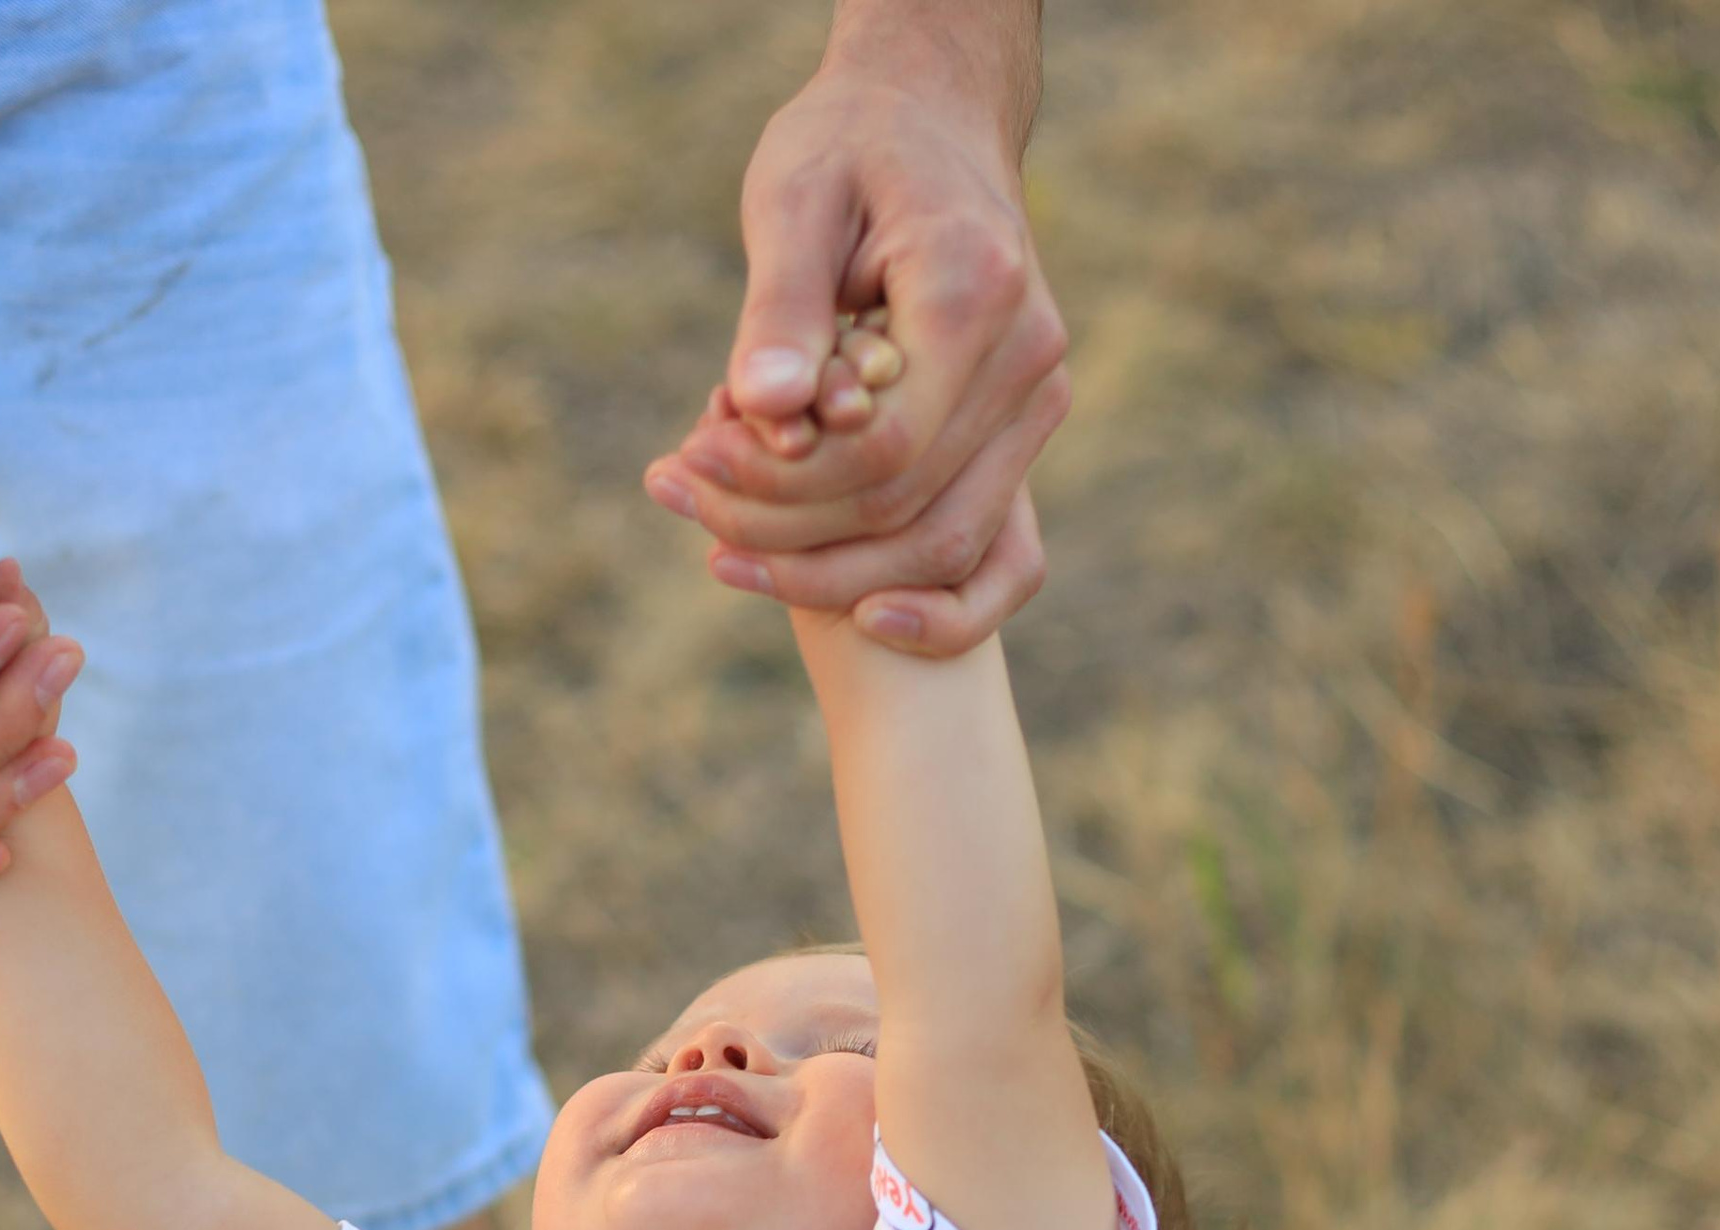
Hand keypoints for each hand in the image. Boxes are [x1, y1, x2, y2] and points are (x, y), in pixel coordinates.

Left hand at [643, 56, 1068, 653]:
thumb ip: (780, 307)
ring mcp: (1037, 404)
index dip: (776, 485)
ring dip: (827, 571)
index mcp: (975, 297)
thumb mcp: (794, 198)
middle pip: (903, 511)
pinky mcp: (1025, 432)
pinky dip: (923, 601)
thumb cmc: (850, 148)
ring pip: (943, 547)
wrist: (932, 120)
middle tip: (681, 499)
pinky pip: (994, 559)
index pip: (876, 452)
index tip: (684, 462)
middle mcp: (1028, 362)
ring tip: (719, 549)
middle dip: (781, 530)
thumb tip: (762, 408)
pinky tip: (852, 619)